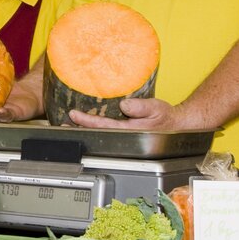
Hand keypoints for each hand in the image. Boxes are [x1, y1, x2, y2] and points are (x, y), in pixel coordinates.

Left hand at [67, 97, 181, 129]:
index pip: (104, 126)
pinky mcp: (124, 131)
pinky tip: (84, 121)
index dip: (87, 121)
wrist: (175, 125)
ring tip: (69, 122)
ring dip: (84, 128)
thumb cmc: (166, 118)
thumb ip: (141, 107)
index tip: (74, 114)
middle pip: (97, 132)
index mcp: (130, 130)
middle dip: (79, 128)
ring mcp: (123, 134)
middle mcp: (123, 134)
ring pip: (99, 132)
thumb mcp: (156, 108)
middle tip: (63, 123)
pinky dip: (93, 125)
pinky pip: (105, 129)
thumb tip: (124, 104)